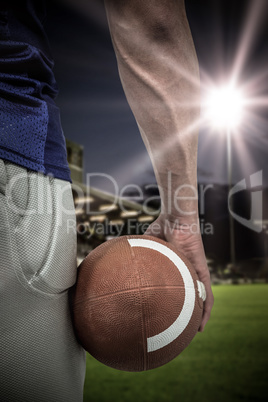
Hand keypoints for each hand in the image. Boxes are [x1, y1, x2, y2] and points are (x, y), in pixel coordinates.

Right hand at [145, 214, 213, 331]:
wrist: (175, 219)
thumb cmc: (160, 229)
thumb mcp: (146, 248)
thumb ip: (136, 259)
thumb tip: (114, 265)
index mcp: (175, 268)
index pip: (176, 288)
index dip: (173, 302)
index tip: (167, 316)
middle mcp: (187, 272)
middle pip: (190, 296)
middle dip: (187, 313)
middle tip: (180, 328)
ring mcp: (197, 273)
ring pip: (201, 299)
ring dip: (200, 316)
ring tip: (195, 331)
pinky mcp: (203, 272)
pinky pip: (207, 294)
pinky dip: (206, 309)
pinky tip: (202, 323)